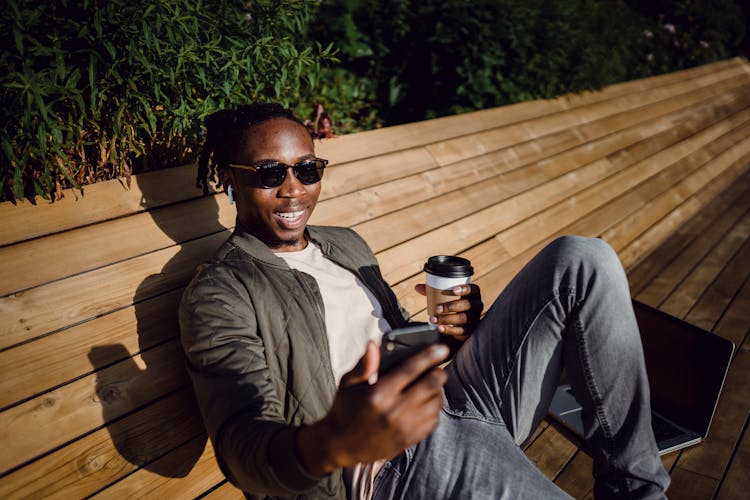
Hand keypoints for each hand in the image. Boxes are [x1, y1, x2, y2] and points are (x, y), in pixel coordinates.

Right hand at [296, 341, 448, 475]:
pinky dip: (435, 409)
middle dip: (439, 373)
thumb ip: (364, 364)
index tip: (441, 348)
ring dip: (438, 391)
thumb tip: (374, 344)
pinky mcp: (409, 439)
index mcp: (377, 394)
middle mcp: (393, 411)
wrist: (340, 446)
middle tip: (438, 368)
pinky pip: (433, 420)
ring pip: (435, 403)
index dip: (429, 356)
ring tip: (432, 385)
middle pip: (429, 385)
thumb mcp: (348, 384)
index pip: (410, 369)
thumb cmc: (344, 410)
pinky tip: (427, 403)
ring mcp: (403, 427)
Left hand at [415, 283, 482, 340]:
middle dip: (451, 306)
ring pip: (463, 318)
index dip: (465, 289)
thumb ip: (432, 291)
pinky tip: (440, 328)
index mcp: (473, 294)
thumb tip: (417, 287)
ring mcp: (474, 318)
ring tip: (434, 319)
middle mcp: (477, 305)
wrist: (457, 322)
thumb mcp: (444, 296)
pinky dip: (449, 330)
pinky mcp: (470, 330)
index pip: (473, 289)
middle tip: (437, 308)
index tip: (453, 290)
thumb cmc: (451, 304)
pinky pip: (462, 331)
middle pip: (467, 304)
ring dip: (447, 318)